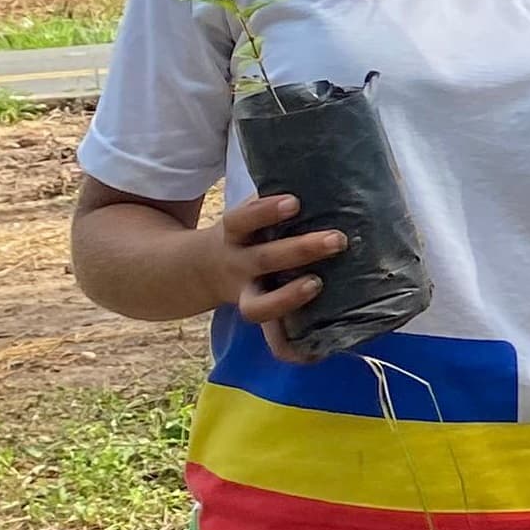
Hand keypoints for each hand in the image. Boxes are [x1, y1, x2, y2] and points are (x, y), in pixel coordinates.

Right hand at [200, 193, 347, 362]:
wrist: (192, 271)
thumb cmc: (244, 234)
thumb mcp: (248, 216)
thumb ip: (276, 205)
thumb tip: (335, 175)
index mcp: (233, 236)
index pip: (243, 220)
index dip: (266, 211)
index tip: (295, 202)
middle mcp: (238, 267)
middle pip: (263, 259)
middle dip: (300, 250)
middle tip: (337, 240)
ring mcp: (245, 296)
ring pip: (259, 307)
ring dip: (289, 299)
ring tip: (318, 286)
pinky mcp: (261, 318)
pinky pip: (272, 340)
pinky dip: (292, 350)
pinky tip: (316, 354)